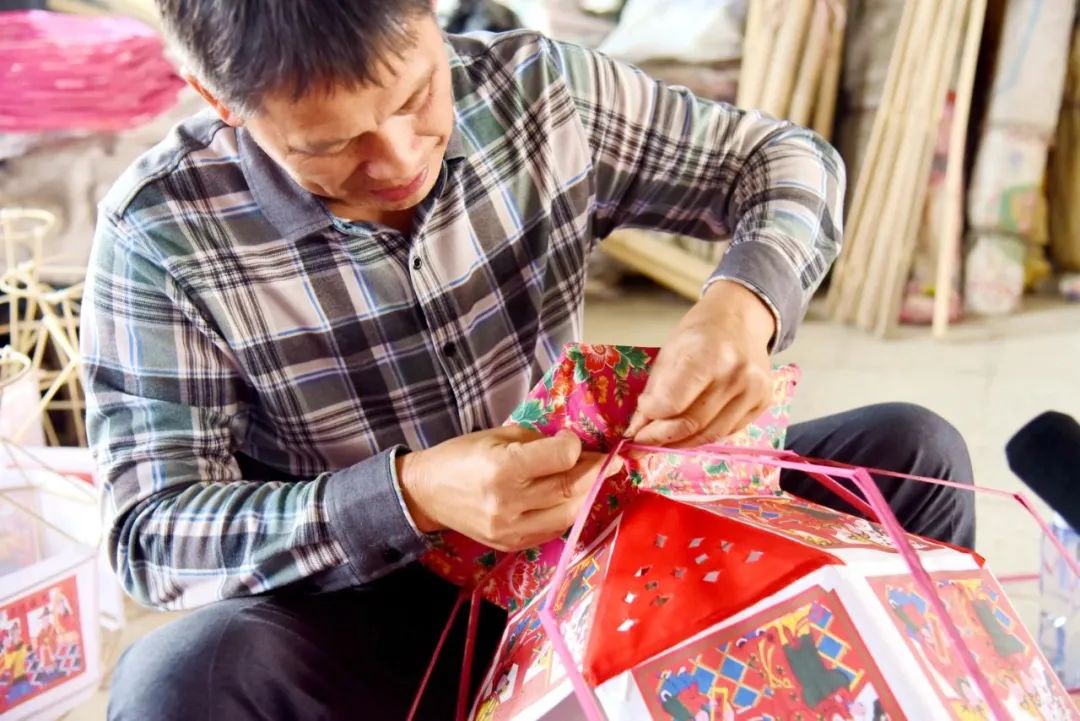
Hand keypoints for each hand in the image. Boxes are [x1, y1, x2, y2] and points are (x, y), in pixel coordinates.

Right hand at [397, 426, 620, 550]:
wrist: (426, 494)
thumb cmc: (461, 456)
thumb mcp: (497, 435)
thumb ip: (537, 442)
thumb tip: (575, 447)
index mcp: (502, 468)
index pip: (562, 459)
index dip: (575, 447)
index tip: (572, 441)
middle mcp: (509, 503)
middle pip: (570, 487)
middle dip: (595, 471)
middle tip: (610, 461)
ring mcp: (511, 529)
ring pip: (569, 513)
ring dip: (587, 495)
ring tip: (595, 479)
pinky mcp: (512, 545)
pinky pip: (554, 530)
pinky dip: (568, 513)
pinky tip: (570, 499)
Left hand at [627, 280, 775, 446]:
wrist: (740, 320)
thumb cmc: (700, 333)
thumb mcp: (669, 352)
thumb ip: (655, 391)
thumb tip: (639, 427)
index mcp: (709, 355)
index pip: (673, 403)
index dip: (651, 416)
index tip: (638, 418)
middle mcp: (736, 375)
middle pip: (691, 423)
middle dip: (661, 437)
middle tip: (642, 441)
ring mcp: (754, 391)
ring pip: (709, 435)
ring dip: (681, 442)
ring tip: (662, 440)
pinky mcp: (764, 403)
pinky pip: (727, 432)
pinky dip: (703, 435)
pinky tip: (689, 431)